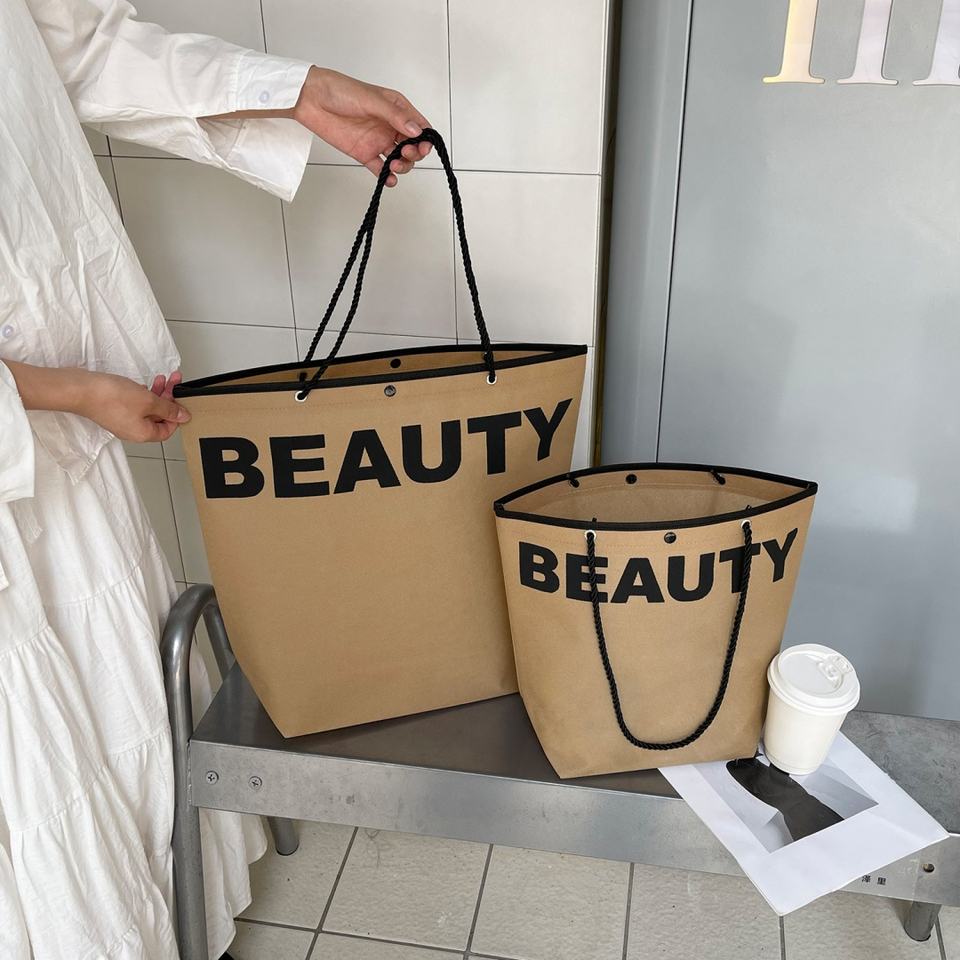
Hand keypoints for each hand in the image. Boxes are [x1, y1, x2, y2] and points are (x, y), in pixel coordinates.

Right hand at [77, 370, 190, 442]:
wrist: (81, 389)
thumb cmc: (111, 397)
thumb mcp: (148, 401)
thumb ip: (168, 409)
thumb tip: (184, 417)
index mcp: (143, 434)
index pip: (168, 431)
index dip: (176, 417)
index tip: (181, 401)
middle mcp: (133, 430)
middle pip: (158, 417)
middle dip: (168, 399)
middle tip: (174, 382)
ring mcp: (122, 420)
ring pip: (147, 408)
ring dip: (157, 393)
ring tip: (163, 378)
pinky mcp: (114, 409)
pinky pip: (135, 404)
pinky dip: (144, 394)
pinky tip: (147, 383)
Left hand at [293, 66, 432, 186]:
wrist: (311, 100)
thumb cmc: (340, 91)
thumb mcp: (372, 100)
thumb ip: (395, 116)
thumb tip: (416, 131)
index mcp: (396, 109)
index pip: (420, 127)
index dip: (425, 139)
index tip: (422, 146)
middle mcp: (390, 126)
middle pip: (413, 146)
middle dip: (414, 154)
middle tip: (405, 153)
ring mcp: (378, 141)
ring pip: (399, 159)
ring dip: (402, 166)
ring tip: (394, 166)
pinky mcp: (365, 154)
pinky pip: (381, 169)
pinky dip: (387, 177)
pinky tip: (389, 179)